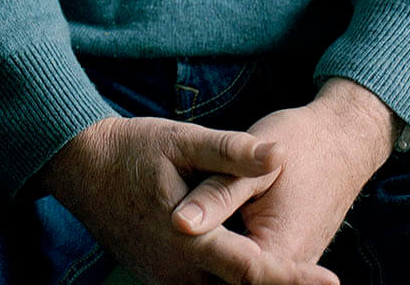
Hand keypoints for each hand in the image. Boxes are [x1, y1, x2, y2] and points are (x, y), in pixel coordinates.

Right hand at [40, 117, 336, 284]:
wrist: (76, 164)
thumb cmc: (130, 147)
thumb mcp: (182, 139)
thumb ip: (232, 151)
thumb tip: (279, 155)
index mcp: (189, 238)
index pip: (253, 271)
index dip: (293, 281)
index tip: (332, 282)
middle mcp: (176, 270)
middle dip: (276, 283)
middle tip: (319, 278)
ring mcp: (163, 278)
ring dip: (251, 281)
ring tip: (293, 271)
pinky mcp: (157, 276)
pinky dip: (226, 279)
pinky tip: (245, 266)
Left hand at [172, 79, 396, 268]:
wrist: (344, 139)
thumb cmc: (300, 144)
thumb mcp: (254, 165)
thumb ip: (218, 196)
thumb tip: (179, 224)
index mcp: (277, 248)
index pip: (230, 276)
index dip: (193, 264)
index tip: (165, 242)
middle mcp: (290, 262)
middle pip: (233, 277)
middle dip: (203, 261)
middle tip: (169, 233)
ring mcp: (292, 258)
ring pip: (240, 271)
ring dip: (216, 257)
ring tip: (181, 230)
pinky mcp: (289, 250)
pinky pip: (255, 260)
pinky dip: (232, 248)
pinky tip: (210, 224)